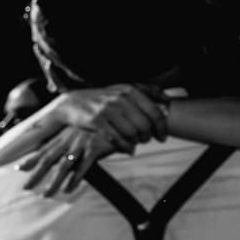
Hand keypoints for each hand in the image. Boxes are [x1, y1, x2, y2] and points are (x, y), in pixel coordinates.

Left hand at [17, 125, 113, 196]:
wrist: (116, 120)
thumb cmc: (95, 130)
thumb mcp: (77, 135)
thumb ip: (65, 146)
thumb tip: (52, 159)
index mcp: (63, 137)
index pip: (43, 150)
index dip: (31, 160)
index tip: (18, 169)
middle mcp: (68, 140)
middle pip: (48, 160)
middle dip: (36, 175)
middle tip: (26, 188)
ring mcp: (81, 144)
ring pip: (63, 166)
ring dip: (54, 182)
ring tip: (47, 194)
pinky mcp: (94, 148)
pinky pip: (83, 166)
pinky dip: (75, 179)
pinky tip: (68, 189)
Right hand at [46, 85, 165, 151]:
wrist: (72, 103)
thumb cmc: (101, 99)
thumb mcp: (122, 90)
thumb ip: (145, 91)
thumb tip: (167, 99)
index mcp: (129, 91)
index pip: (154, 111)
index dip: (162, 127)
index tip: (162, 136)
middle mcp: (120, 99)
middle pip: (144, 124)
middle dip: (148, 136)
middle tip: (146, 140)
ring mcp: (107, 110)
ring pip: (131, 133)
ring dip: (136, 142)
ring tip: (134, 143)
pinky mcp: (96, 121)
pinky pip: (117, 139)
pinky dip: (125, 147)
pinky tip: (128, 150)